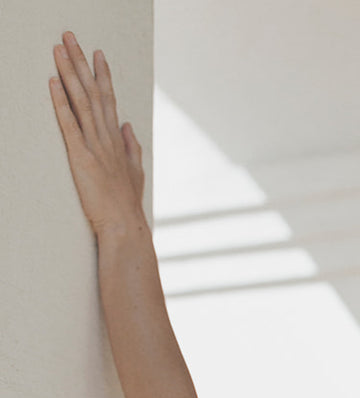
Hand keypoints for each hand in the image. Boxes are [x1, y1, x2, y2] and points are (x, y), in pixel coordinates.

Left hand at [49, 31, 144, 234]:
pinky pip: (69, 125)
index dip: (102, 75)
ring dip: (69, 73)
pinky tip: (53, 83)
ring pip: (81, 101)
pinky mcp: (81, 158)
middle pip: (93, 92)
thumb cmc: (128, 206)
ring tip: (59, 50)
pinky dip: (61, 102)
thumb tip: (128, 126)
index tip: (97, 53)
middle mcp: (107, 138)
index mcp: (117, 141)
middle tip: (70, 37)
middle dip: (81, 62)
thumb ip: (132, 147)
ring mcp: (95, 146)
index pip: (109, 100)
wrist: (125, 227)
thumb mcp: (135, 173)